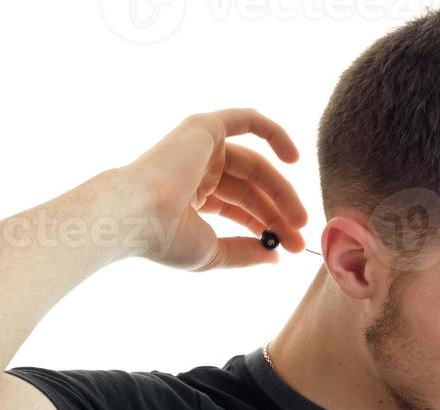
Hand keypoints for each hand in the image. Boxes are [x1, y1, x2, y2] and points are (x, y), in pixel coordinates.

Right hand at [122, 108, 309, 270]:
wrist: (138, 214)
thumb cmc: (166, 238)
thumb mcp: (213, 252)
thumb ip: (245, 253)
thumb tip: (275, 258)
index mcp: (193, 197)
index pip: (241, 207)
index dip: (268, 224)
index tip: (290, 247)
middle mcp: (197, 169)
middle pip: (253, 189)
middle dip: (279, 213)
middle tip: (301, 236)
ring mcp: (200, 147)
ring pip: (256, 167)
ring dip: (283, 192)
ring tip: (301, 220)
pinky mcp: (205, 128)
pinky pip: (247, 121)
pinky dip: (274, 133)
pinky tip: (295, 159)